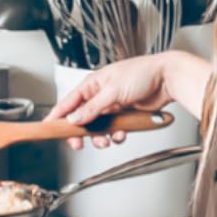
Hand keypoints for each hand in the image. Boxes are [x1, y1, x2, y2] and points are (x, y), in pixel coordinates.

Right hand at [47, 53, 174, 150]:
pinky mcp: (123, 115)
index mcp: (92, 84)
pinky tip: (121, 134)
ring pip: (97, 128)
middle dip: (80, 132)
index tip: (48, 127)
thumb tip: (75, 118)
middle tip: (78, 143)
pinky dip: (115, 135)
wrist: (168, 79)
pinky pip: (113, 130)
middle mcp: (99, 95)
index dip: (57, 115)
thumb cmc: (142, 73)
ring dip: (100, 137)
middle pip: (81, 119)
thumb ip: (93, 107)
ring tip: (106, 140)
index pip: (68, 102)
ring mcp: (111, 106)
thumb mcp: (113, 90)